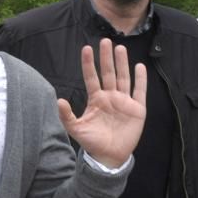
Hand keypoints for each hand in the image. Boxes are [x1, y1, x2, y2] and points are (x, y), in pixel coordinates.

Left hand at [58, 38, 146, 168]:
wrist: (109, 156)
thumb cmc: (92, 142)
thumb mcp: (76, 129)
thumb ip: (66, 115)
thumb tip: (57, 100)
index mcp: (96, 99)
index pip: (91, 77)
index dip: (89, 63)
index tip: (86, 48)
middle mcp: (110, 97)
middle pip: (108, 73)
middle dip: (106, 57)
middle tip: (105, 40)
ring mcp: (124, 102)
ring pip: (123, 78)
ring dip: (122, 63)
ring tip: (120, 48)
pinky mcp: (137, 109)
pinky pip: (139, 91)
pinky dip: (140, 80)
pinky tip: (139, 67)